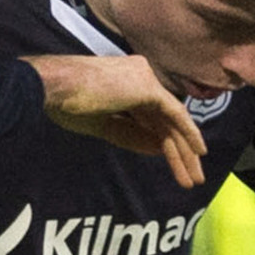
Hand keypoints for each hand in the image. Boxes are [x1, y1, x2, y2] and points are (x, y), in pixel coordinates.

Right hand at [26, 54, 206, 187]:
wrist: (55, 88)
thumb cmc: (67, 104)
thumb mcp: (102, 126)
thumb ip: (131, 135)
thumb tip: (158, 148)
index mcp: (127, 83)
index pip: (151, 116)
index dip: (161, 142)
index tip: (172, 165)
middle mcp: (141, 77)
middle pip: (165, 120)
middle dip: (179, 150)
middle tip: (190, 177)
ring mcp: (146, 79)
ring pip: (172, 120)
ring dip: (184, 150)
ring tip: (193, 178)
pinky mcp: (148, 87)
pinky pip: (175, 114)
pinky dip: (188, 133)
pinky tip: (198, 152)